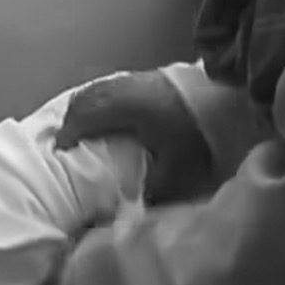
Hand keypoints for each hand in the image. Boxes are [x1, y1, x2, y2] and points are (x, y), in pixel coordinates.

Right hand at [54, 71, 212, 205]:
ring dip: (84, 110)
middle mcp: (120, 88)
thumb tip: (130, 210)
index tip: (60, 155)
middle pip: (81, 101)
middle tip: (67, 144)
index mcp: (121, 107)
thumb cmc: (196, 133)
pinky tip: (108, 116)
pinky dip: (98, 101)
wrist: (224, 98)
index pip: (80, 119)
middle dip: (70, 122)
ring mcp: (132, 78)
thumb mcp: (176, 169)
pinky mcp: (144, 75)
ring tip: (83, 131)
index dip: (66, 136)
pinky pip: (108, 86)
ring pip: (93, 91)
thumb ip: (150, 190)